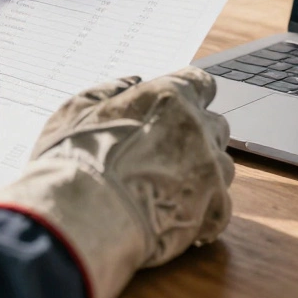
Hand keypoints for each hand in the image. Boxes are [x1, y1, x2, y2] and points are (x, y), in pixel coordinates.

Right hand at [0, 67, 234, 297]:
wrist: (83, 215)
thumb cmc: (74, 158)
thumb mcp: (78, 110)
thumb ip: (109, 90)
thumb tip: (131, 81)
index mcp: (171, 96)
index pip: (201, 83)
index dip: (190, 95)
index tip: (177, 109)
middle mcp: (199, 128)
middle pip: (215, 125)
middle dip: (197, 135)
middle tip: (165, 154)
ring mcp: (210, 170)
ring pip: (222, 166)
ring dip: (203, 173)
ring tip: (168, 189)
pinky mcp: (213, 209)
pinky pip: (221, 206)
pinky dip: (203, 210)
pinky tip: (177, 216)